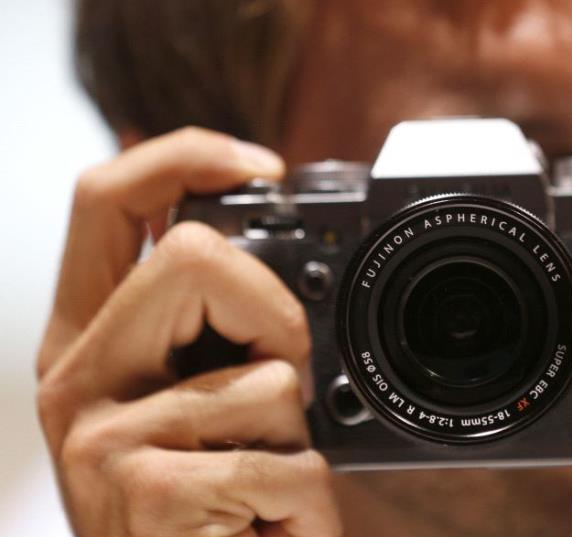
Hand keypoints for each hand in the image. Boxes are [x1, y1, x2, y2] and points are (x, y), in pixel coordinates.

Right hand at [36, 127, 341, 536]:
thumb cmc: (209, 509)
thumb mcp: (199, 400)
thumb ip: (210, 326)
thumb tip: (274, 250)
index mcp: (87, 338)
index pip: (105, 198)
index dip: (186, 156)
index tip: (266, 168)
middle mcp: (73, 378)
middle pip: (195, 257)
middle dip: (277, 320)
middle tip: (280, 392)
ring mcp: (100, 441)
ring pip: (265, 375)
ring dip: (294, 436)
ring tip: (256, 485)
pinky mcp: (146, 498)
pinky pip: (283, 461)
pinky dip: (305, 501)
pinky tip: (262, 530)